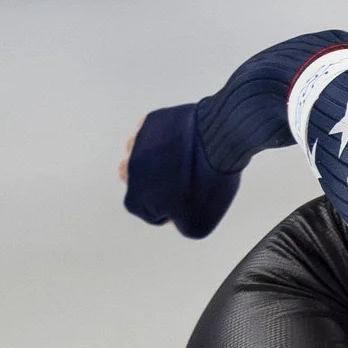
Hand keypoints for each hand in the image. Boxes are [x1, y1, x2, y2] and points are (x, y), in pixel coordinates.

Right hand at [120, 102, 240, 238]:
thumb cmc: (206, 184)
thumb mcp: (198, 224)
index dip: (171, 212)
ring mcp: (138, 143)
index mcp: (136, 198)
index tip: (188, 204)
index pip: (149, 213)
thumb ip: (180, 226)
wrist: (218, 140)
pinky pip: (153, 130)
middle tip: (184, 183)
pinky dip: (165, 137)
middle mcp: (129, 169)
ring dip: (157, 159)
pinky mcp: (151, 121)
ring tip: (183, 161)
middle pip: (138, 182)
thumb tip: (174, 215)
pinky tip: (183, 141)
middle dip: (158, 185)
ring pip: (141, 154)